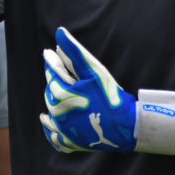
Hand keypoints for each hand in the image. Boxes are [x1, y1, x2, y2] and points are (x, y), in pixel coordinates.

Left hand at [41, 27, 137, 151]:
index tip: (49, 52)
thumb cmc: (111, 96)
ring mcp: (64, 131)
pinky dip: (49, 129)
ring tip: (53, 90)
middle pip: (50, 92)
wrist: (127, 126)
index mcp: (62, 96)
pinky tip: (47, 120)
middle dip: (53, 80)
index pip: (52, 74)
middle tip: (55, 69)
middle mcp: (58, 115)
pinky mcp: (71, 143)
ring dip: (51, 100)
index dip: (51, 62)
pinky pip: (54, 137)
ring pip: (50, 112)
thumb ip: (74, 51)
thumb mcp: (94, 70)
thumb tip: (59, 32)